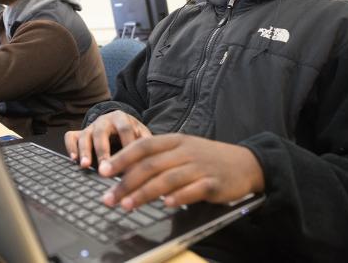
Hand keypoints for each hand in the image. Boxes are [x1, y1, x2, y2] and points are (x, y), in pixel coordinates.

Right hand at [64, 110, 151, 168]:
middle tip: (104, 168)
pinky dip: (71, 147)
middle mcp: (104, 120)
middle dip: (102, 151)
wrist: (118, 123)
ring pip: (85, 135)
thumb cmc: (132, 133)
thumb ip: (147, 144)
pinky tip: (74, 160)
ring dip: (84, 150)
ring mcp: (90, 126)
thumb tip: (155, 160)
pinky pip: (70, 137)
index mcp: (122, 118)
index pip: (125, 129)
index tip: (129, 163)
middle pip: (101, 133)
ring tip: (84, 165)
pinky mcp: (79, 132)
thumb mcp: (142, 134)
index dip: (126, 145)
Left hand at [98, 134, 264, 209]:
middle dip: (126, 183)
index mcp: (174, 141)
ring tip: (127, 205)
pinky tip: (166, 205)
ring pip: (167, 179)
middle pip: (150, 165)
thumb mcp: (182, 150)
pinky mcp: (213, 183)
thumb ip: (158, 159)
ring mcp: (199, 167)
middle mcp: (185, 151)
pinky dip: (178, 197)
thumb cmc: (206, 158)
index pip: (143, 146)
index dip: (121, 158)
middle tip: (109, 198)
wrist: (245, 163)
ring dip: (144, 193)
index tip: (102, 171)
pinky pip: (193, 190)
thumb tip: (126, 173)